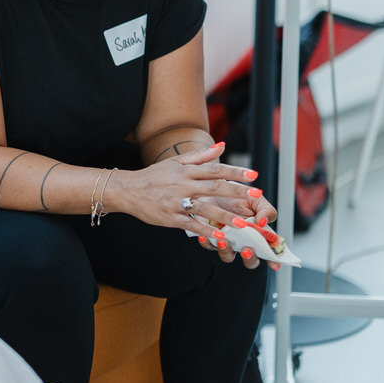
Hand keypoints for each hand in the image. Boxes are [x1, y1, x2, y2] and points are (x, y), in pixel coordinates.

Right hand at [110, 144, 258, 229]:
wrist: (127, 190)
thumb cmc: (154, 176)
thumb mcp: (176, 162)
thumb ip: (200, 156)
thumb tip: (222, 146)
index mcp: (185, 171)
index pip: (214, 169)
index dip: (235, 172)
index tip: (253, 175)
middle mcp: (182, 185)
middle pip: (213, 187)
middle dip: (236, 191)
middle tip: (256, 195)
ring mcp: (176, 202)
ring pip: (204, 208)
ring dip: (225, 216)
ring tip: (243, 223)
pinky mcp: (170, 218)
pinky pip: (190, 225)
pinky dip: (205, 231)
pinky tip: (220, 236)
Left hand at [195, 182, 278, 269]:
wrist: (215, 185)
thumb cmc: (238, 194)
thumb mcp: (256, 199)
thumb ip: (266, 211)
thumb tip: (263, 222)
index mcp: (258, 235)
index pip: (268, 252)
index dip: (273, 260)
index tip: (275, 263)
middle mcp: (243, 241)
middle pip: (250, 260)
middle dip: (250, 258)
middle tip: (247, 249)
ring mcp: (227, 241)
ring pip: (228, 256)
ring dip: (227, 251)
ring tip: (224, 240)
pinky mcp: (210, 237)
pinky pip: (208, 245)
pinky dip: (207, 242)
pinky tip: (204, 236)